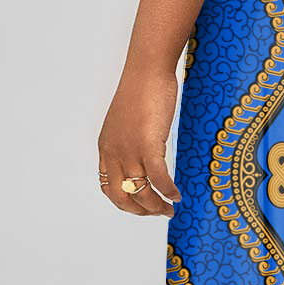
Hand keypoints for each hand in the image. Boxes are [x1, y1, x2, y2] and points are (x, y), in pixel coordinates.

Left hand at [98, 65, 182, 216]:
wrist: (147, 71)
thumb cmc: (142, 90)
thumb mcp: (127, 121)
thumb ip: (130, 140)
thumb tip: (145, 153)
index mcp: (106, 148)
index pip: (108, 187)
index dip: (125, 202)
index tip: (141, 205)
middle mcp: (113, 152)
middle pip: (121, 197)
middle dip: (140, 211)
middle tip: (158, 213)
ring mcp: (129, 150)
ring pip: (140, 193)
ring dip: (156, 207)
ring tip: (170, 210)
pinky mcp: (148, 145)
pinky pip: (159, 179)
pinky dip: (168, 191)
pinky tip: (177, 195)